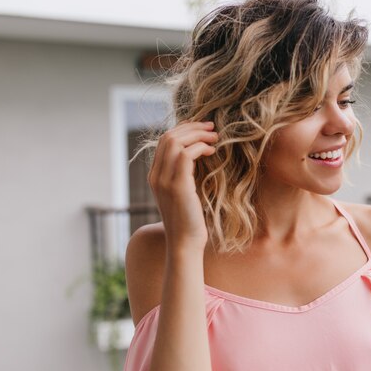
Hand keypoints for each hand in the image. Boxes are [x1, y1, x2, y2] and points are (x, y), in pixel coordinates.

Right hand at [147, 121, 217, 248]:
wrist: (185, 242)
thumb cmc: (190, 220)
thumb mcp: (184, 193)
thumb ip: (185, 175)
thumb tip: (198, 156)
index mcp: (155, 176)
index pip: (164, 141)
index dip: (184, 130)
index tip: (203, 129)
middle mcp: (156, 176)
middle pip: (168, 137)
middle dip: (192, 127)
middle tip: (212, 127)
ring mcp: (164, 180)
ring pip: (175, 141)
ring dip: (198, 135)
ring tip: (215, 137)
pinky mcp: (177, 185)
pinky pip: (185, 154)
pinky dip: (200, 147)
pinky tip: (212, 151)